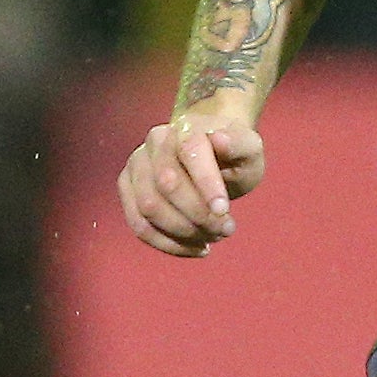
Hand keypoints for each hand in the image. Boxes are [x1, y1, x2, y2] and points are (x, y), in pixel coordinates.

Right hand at [118, 106, 265, 257]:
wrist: (210, 152)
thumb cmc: (231, 153)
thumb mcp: (248, 147)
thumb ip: (240, 144)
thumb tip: (220, 140)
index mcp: (186, 129)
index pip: (191, 152)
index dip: (206, 184)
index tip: (224, 211)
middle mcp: (155, 143)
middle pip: (166, 184)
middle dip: (198, 215)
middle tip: (226, 229)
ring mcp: (137, 165)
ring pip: (148, 208)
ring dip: (183, 232)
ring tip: (212, 237)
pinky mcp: (128, 189)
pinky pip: (139, 225)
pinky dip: (168, 244)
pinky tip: (195, 247)